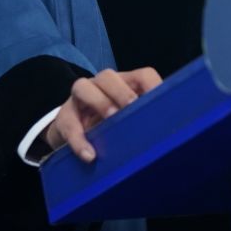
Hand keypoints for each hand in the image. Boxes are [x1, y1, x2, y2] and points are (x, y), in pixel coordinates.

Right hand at [44, 67, 161, 162]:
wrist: (74, 131)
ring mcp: (80, 97)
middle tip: (132, 106)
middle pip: (109, 76)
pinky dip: (79, 140)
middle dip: (122, 91)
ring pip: (84, 87)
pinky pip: (69, 124)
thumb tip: (166, 131)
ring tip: (110, 118)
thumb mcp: (127, 119)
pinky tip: (89, 155)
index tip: (162, 103)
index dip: (152, 85)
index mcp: (124, 83)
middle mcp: (101, 84)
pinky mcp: (64, 116)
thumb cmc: (109, 123)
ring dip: (99, 102)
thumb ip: (141, 119)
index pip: (142, 75)